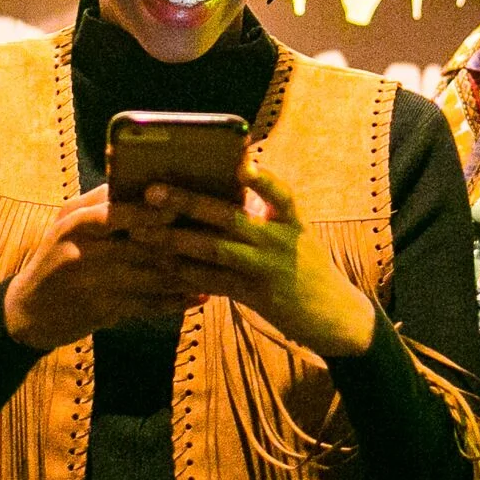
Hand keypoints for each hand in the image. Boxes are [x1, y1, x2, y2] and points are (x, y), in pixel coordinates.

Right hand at [2, 185, 203, 349]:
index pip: (119, 208)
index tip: (187, 203)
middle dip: (180, 240)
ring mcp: (91, 282)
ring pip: (150, 275)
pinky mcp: (100, 311)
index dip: (155, 207)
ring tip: (215, 268)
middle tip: (215, 236)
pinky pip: (146, 305)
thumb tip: (142, 177)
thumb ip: (102, 204)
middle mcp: (82, 248)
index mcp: (76, 220)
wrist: (28, 312)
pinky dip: (173, 302)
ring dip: (185, 273)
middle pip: (141, 242)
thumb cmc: (57, 259)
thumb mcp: (69, 225)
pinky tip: (196, 298)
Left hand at [135, 163, 376, 359]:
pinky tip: (162, 265)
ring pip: (215, 249)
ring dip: (175, 240)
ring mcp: (267, 269)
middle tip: (152, 192)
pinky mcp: (256, 296)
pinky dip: (186, 272)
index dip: (260, 176)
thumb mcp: (295, 235)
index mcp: (291, 219)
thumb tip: (219, 189)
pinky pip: (214, 281)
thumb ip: (264, 214)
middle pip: (229, 216)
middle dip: (188, 202)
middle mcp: (280, 240)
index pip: (278, 191)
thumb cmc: (306, 267)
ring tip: (143, 233)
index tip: (239, 162)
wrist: (336, 317)